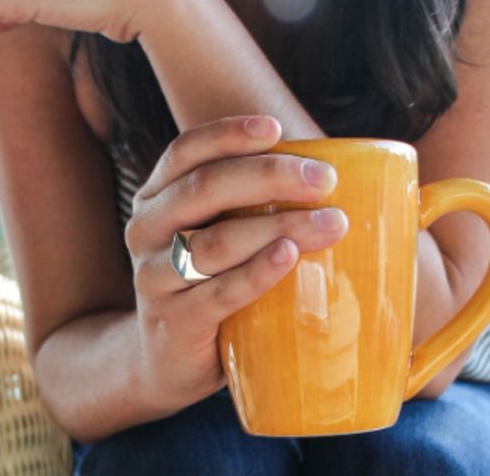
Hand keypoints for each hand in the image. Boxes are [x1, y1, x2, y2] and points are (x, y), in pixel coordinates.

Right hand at [126, 115, 348, 410]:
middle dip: (269, 176)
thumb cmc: (210, 282)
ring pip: (217, 242)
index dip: (229, 134)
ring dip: (279, 226)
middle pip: (204, 188)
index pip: (186, 151)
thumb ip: (251, 203)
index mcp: (158, 197)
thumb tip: (341, 176)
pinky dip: (257, 272)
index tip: (276, 128)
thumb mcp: (214, 234)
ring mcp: (156, 277)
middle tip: (325, 180)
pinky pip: (219, 292)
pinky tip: (289, 256)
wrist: (167, 361)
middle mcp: (148, 230)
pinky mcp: (175, 322)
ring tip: (332, 223)